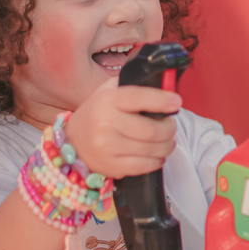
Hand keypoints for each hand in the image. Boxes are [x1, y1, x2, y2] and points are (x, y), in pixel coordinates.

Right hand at [64, 77, 180, 177]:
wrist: (71, 141)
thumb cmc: (98, 113)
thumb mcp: (109, 91)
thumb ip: (134, 84)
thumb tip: (165, 83)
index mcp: (107, 100)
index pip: (139, 97)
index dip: (162, 100)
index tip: (177, 103)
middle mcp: (104, 122)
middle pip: (151, 129)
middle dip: (169, 129)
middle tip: (171, 127)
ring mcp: (106, 146)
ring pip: (151, 149)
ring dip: (167, 146)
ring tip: (167, 141)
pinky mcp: (110, 166)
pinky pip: (144, 166)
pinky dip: (157, 161)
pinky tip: (157, 155)